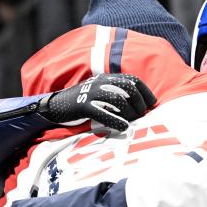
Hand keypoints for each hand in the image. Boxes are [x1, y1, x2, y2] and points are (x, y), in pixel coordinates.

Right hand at [39, 74, 155, 131]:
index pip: (132, 80)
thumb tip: (139, 105)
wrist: (54, 106)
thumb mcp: (99, 93)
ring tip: (134, 121)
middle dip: (140, 101)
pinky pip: (102, 112)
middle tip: (143, 114)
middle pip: (128, 87)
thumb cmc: (81, 103)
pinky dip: (116, 120)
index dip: (145, 91)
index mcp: (106, 78)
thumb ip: (116, 94)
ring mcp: (91, 93)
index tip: (152, 103)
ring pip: (118, 99)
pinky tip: (124, 127)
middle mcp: (100, 83)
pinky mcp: (83, 106)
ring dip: (130, 111)